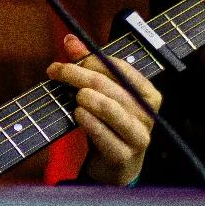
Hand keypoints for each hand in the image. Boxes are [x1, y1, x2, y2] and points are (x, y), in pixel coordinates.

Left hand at [46, 33, 161, 185]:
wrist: (114, 166)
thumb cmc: (108, 123)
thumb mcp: (101, 92)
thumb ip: (88, 64)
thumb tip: (70, 39)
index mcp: (148, 93)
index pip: (120, 68)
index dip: (91, 59)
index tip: (66, 57)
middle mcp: (147, 114)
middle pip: (109, 86)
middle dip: (78, 74)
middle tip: (56, 71)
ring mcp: (138, 136)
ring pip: (109, 108)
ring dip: (85, 97)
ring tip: (73, 95)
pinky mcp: (124, 155)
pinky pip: (103, 133)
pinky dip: (87, 120)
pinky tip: (77, 114)